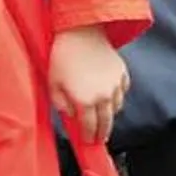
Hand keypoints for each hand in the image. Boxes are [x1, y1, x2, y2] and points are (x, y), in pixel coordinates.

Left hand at [47, 26, 130, 146]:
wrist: (81, 33)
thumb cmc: (62, 57)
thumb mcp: (53, 84)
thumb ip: (61, 105)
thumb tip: (72, 115)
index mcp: (85, 101)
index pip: (90, 128)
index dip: (89, 137)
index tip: (88, 142)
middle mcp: (103, 96)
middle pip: (107, 123)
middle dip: (102, 133)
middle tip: (99, 139)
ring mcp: (116, 85)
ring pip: (116, 108)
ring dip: (109, 114)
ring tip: (102, 115)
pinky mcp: (122, 74)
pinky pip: (122, 92)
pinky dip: (116, 96)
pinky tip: (108, 95)